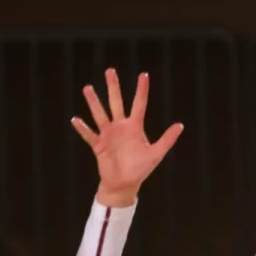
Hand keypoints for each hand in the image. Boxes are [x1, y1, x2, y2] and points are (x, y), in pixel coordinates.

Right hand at [71, 69, 183, 207]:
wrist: (125, 184)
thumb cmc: (141, 169)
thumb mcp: (156, 154)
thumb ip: (167, 139)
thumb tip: (180, 125)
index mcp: (134, 127)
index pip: (139, 104)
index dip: (142, 90)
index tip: (144, 74)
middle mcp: (120, 127)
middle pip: (116, 102)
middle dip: (113, 87)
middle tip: (110, 70)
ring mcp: (108, 135)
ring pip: (100, 114)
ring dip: (94, 102)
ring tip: (88, 88)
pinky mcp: (98, 145)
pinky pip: (89, 135)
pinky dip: (82, 128)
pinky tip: (75, 119)